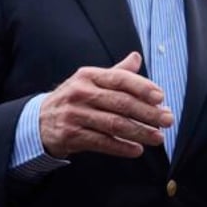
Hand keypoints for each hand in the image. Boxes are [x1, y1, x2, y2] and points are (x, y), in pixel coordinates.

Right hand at [39, 51, 172, 157]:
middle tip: (167, 120)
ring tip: (158, 138)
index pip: (120, 79)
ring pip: (114, 124)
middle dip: (148, 113)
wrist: (39, 121)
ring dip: (139, 132)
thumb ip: (116, 72)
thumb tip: (137, 57)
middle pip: (121, 103)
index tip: (161, 97)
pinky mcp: (71, 135)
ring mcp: (75, 115)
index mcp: (89, 76)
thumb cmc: (74, 99)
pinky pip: (102, 142)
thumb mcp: (90, 81)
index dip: (142, 87)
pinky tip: (137, 150)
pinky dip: (121, 147)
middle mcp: (81, 93)